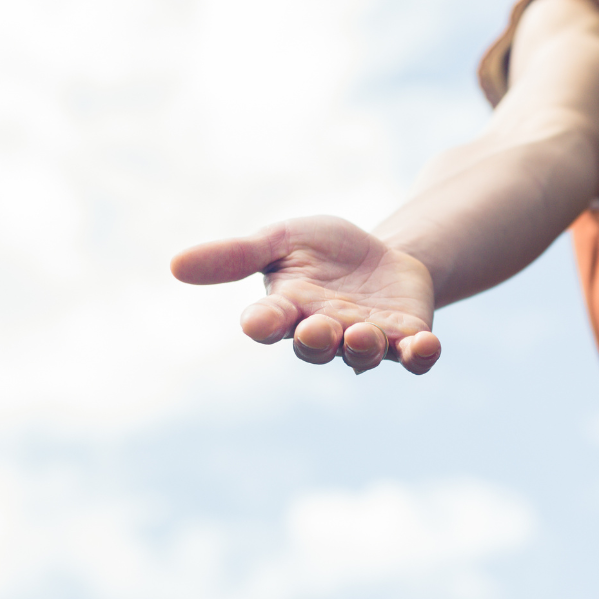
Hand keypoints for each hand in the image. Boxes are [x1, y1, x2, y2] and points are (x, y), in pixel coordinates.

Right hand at [170, 216, 441, 374]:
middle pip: (315, 348)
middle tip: (316, 329)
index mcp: (289, 311)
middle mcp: (326, 334)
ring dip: (362, 348)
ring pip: (363, 355)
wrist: (384, 256)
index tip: (259, 322)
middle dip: (316, 341)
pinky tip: (424, 344)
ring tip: (362, 334)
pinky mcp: (408, 340)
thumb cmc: (324, 252)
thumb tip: (174, 265)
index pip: (269, 324)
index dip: (264, 324)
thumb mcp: (282, 241)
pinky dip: (420, 355)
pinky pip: (414, 358)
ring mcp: (369, 341)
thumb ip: (237, 255)